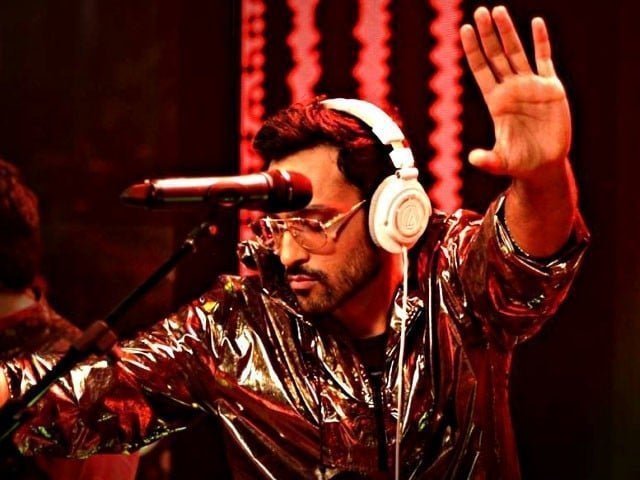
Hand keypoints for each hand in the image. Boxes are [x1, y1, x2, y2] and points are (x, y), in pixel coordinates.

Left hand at [461, 6, 570, 182]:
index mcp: (495, 102)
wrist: (543, 165)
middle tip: (480, 12)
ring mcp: (530, 86)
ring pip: (517, 53)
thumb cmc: (518, 163)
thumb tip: (473, 158)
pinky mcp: (551, 88)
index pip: (481, 69)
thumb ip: (487, 159)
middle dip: (488, 34)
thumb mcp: (500, 161)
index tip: (465, 30)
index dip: (473, 50)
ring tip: (499, 11)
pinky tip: (536, 23)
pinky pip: (544, 60)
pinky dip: (541, 42)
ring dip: (508, 32)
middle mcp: (510, 89)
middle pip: (496, 55)